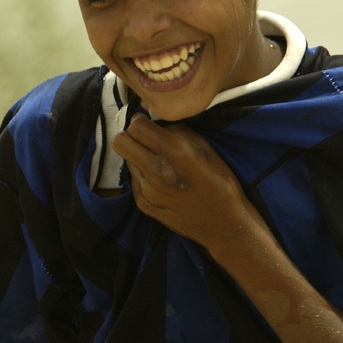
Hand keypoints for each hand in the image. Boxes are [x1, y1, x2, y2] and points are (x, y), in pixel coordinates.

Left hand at [111, 113, 249, 248]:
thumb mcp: (205, 148)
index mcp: (173, 152)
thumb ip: (177, 131)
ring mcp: (146, 190)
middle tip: (143, 139)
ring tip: (157, 163)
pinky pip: (133, 181)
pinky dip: (142, 176)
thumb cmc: (219, 182)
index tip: (145, 122)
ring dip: (137, 157)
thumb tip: (156, 122)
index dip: (139, 120)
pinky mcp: (143, 204)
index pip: (136, 126)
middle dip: (129, 136)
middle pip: (119, 142)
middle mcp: (155, 170)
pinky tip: (160, 182)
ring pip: (126, 161)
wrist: (222, 223)